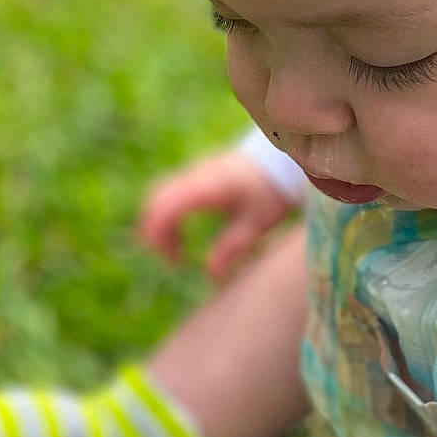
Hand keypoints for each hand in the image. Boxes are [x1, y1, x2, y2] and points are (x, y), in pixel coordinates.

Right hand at [137, 149, 294, 279]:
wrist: (282, 160)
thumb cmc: (271, 192)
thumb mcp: (256, 224)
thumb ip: (232, 248)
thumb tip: (211, 276)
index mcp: (208, 186)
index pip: (166, 207)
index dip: (161, 236)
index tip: (176, 262)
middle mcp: (195, 174)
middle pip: (155, 200)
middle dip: (155, 233)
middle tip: (173, 260)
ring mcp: (193, 170)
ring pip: (158, 194)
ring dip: (160, 224)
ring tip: (177, 251)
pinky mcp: (195, 173)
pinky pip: (168, 192)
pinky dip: (167, 215)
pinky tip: (182, 235)